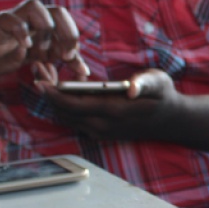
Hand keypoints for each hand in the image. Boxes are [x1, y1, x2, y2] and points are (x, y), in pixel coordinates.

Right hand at [0, 0, 87, 81]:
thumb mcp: (29, 61)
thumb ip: (53, 62)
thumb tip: (81, 71)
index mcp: (38, 25)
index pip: (66, 24)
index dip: (76, 44)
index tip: (79, 68)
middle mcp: (27, 19)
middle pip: (58, 11)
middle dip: (68, 33)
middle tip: (66, 57)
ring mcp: (10, 20)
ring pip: (35, 6)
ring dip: (45, 31)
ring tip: (41, 54)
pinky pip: (9, 20)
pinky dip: (20, 31)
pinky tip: (24, 47)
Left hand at [40, 68, 175, 140]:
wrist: (170, 120)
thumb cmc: (163, 95)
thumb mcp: (159, 82)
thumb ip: (145, 83)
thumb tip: (132, 89)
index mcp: (115, 111)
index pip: (75, 106)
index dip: (55, 95)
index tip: (40, 81)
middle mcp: (104, 125)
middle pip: (64, 113)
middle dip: (48, 95)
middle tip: (38, 74)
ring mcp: (101, 132)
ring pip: (66, 119)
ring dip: (54, 102)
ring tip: (47, 81)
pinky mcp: (100, 133)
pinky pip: (74, 122)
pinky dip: (63, 108)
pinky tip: (64, 93)